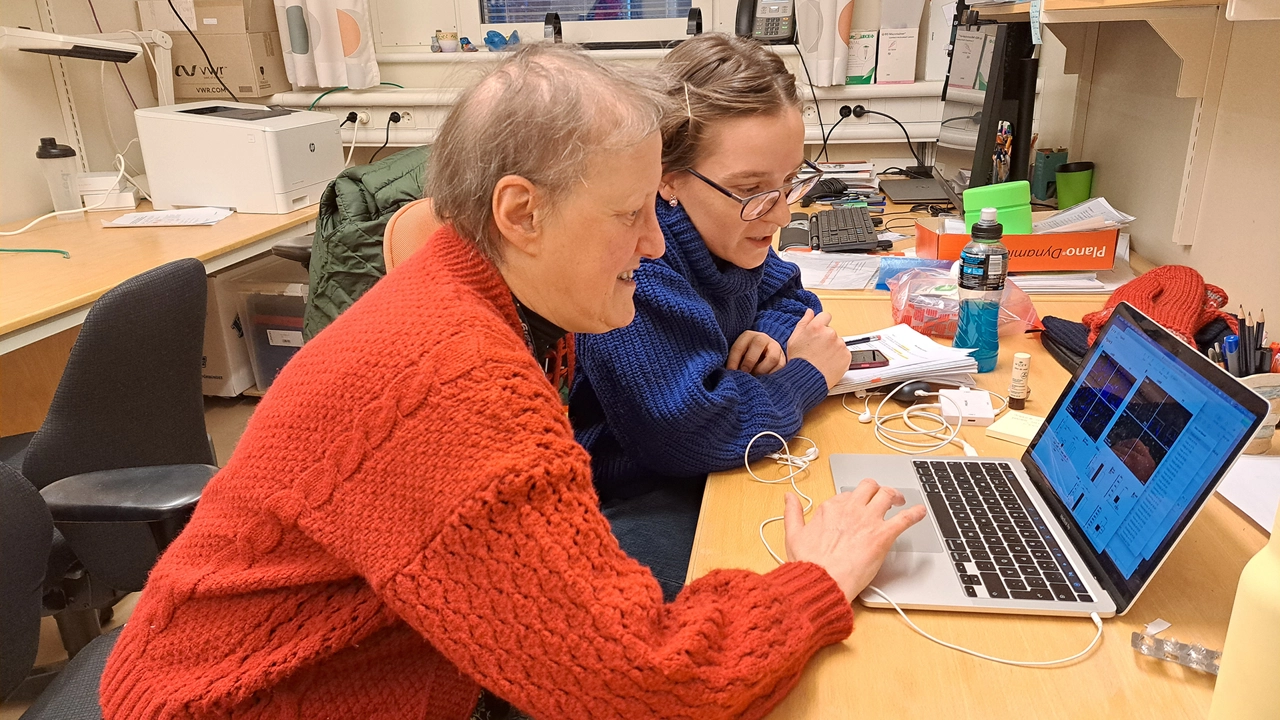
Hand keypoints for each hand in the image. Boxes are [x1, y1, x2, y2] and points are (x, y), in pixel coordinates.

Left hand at [727, 330, 786, 374]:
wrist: (764, 352)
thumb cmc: (745, 356)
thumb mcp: (738, 355)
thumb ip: (735, 361)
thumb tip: (730, 374)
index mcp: (747, 336)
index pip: (739, 346)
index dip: (733, 360)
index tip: (730, 372)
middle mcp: (762, 338)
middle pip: (758, 343)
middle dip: (749, 361)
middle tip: (744, 373)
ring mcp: (775, 347)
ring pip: (772, 358)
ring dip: (762, 370)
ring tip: (755, 379)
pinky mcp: (783, 359)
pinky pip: (780, 368)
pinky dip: (771, 376)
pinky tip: (764, 381)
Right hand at [783, 479, 925, 601]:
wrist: (822, 581)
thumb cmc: (808, 563)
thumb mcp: (793, 534)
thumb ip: (792, 513)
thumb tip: (789, 497)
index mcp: (831, 508)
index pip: (847, 495)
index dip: (853, 501)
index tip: (855, 508)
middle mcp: (851, 509)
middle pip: (869, 487)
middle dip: (877, 489)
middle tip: (883, 497)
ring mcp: (868, 520)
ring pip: (887, 495)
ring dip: (896, 496)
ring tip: (900, 501)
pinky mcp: (882, 536)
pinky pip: (904, 519)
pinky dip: (915, 514)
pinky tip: (921, 512)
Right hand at [785, 309, 851, 388]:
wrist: (806, 379)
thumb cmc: (798, 361)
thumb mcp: (794, 339)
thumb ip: (804, 322)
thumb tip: (810, 312)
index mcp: (817, 327)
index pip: (825, 316)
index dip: (821, 325)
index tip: (819, 333)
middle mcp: (830, 333)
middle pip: (831, 331)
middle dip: (826, 338)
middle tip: (818, 350)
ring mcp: (840, 344)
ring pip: (838, 342)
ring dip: (833, 348)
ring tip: (823, 358)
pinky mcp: (847, 355)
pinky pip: (844, 353)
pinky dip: (839, 357)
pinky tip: (829, 363)